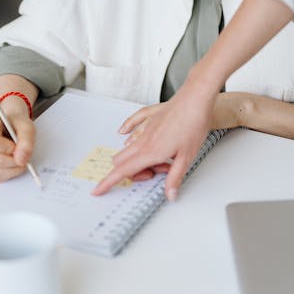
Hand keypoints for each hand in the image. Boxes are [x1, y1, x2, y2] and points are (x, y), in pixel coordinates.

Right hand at [0, 110, 34, 182]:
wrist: (11, 126)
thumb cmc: (16, 125)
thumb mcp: (26, 127)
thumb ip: (26, 141)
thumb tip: (21, 159)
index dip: (9, 148)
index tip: (17, 146)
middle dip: (14, 160)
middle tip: (21, 153)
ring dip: (13, 168)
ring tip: (18, 158)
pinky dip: (8, 174)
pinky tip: (12, 164)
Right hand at [92, 74, 215, 199]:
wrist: (195, 99)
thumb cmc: (193, 125)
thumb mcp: (187, 158)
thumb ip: (174, 178)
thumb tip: (169, 194)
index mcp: (150, 152)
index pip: (123, 171)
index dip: (108, 182)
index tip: (97, 190)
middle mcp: (143, 140)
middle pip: (122, 160)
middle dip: (132, 172)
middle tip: (153, 174)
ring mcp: (145, 126)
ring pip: (128, 146)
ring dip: (138, 157)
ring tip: (162, 159)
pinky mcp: (149, 116)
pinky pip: (132, 124)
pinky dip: (127, 131)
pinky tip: (125, 132)